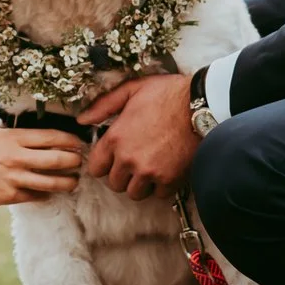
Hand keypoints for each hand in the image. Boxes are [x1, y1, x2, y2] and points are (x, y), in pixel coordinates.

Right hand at [0, 125, 85, 205]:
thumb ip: (15, 133)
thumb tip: (36, 132)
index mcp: (14, 137)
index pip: (53, 137)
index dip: (72, 140)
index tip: (80, 143)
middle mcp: (17, 157)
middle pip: (59, 159)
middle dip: (75, 162)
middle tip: (80, 163)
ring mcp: (14, 178)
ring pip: (53, 182)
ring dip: (68, 183)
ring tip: (73, 182)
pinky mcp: (9, 196)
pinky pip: (36, 196)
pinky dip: (46, 194)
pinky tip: (50, 192)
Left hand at [80, 72, 197, 200]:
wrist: (202, 105)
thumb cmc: (167, 94)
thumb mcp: (132, 90)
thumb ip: (104, 105)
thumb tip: (82, 120)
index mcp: (116, 138)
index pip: (95, 168)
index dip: (104, 163)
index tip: (114, 158)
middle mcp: (129, 159)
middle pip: (114, 184)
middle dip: (122, 174)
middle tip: (134, 161)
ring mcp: (149, 172)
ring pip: (135, 193)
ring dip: (140, 184)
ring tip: (150, 167)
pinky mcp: (170, 180)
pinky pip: (158, 194)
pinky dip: (162, 186)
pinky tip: (166, 170)